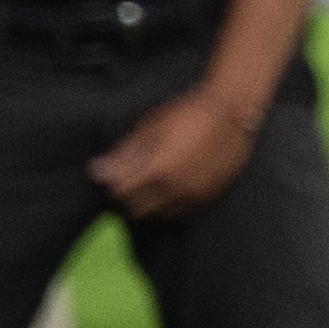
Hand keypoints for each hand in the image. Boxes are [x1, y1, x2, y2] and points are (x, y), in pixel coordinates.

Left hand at [93, 85, 260, 219]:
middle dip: (129, 196)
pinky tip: (172, 189)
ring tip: (153, 184)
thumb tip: (97, 171)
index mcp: (156, 170)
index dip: (113, 183)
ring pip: (159, 216)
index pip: (120, 193)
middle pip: (137, 210)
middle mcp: (174, 190)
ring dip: (150, 204)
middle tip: (133, 179)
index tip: (115, 172)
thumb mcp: (150, 127)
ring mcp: (193, 196)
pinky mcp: (208, 197)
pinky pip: (181, 214)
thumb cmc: (187, 113)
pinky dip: (170, 207)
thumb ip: (124, 154)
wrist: (232, 112)